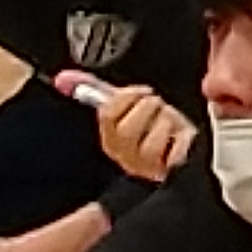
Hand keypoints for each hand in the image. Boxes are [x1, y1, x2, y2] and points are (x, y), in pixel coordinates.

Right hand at [79, 79, 195, 182]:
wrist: (187, 147)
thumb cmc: (157, 126)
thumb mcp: (130, 102)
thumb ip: (96, 89)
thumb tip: (63, 79)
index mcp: (111, 140)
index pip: (108, 114)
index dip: (127, 97)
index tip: (140, 92)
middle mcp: (125, 158)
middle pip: (127, 130)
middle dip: (147, 108)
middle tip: (156, 107)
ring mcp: (147, 168)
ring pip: (150, 144)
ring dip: (165, 123)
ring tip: (168, 123)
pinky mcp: (170, 172)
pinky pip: (173, 155)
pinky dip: (179, 139)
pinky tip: (178, 139)